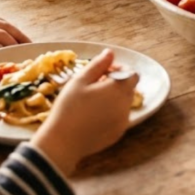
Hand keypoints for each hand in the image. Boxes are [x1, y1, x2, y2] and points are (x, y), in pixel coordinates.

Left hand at [0, 15, 30, 63]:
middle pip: (5, 25)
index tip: (25, 53)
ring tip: (24, 40)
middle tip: (32, 45)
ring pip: (1, 22)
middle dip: (20, 34)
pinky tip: (7, 33)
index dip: (15, 43)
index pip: (1, 35)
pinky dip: (5, 27)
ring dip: (14, 30)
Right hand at [32, 49, 137, 175]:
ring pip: (124, 102)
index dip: (118, 69)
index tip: (101, 72)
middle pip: (129, 88)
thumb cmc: (69, 108)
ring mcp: (123, 122)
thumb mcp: (80, 81)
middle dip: (116, 82)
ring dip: (113, 97)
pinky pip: (120, 117)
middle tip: (94, 85)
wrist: (63, 142)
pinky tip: (93, 115)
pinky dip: (111, 112)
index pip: (132, 73)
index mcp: (118, 90)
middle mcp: (125, 106)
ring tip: (91, 101)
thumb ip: (98, 64)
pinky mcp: (118, 134)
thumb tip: (110, 52)